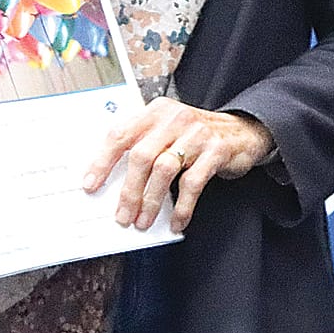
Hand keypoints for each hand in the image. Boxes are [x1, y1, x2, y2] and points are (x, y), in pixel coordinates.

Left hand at [80, 97, 272, 233]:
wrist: (242, 131)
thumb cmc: (195, 135)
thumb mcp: (167, 130)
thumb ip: (143, 145)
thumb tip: (112, 181)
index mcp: (155, 111)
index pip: (121, 134)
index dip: (103, 160)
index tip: (91, 184)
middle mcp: (174, 119)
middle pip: (141, 156)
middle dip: (128, 190)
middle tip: (122, 215)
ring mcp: (196, 133)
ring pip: (164, 169)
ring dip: (151, 200)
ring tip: (143, 221)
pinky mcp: (216, 151)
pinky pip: (193, 182)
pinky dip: (182, 206)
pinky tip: (176, 221)